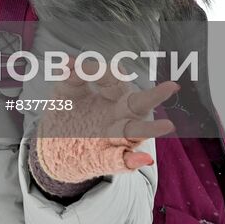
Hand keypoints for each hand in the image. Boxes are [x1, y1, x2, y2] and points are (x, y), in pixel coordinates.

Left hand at [33, 57, 177, 183]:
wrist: (52, 146)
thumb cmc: (68, 114)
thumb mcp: (65, 91)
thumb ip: (70, 76)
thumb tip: (67, 61)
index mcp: (112, 95)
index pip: (115, 78)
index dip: (99, 70)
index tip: (75, 68)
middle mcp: (120, 115)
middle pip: (138, 104)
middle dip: (154, 96)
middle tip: (172, 86)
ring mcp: (115, 138)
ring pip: (135, 133)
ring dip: (150, 130)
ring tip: (167, 125)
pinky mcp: (105, 159)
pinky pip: (121, 161)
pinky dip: (132, 161)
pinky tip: (142, 159)